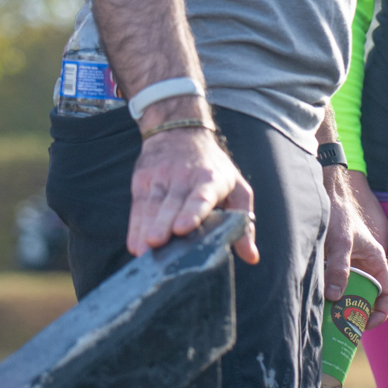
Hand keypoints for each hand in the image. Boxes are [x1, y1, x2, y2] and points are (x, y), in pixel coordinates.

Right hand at [128, 124, 257, 262]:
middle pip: (172, 204)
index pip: (202, 196)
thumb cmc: (214, 168)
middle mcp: (185, 176)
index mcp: (211, 179)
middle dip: (163, 224)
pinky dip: (135, 225)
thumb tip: (251, 257)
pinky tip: (135, 244)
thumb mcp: (237, 188)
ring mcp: (161, 176)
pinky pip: (138, 205)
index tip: (183, 228)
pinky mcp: (143, 178)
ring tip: (143, 251)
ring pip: (153, 205)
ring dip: (146, 227)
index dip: (192, 211)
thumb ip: (244, 223)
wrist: (180, 130)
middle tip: (156, 244)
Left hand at [321, 167, 387, 326]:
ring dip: (342, 304)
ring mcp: (352, 265)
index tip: (366, 323)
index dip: (382, 311)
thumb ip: (338, 268)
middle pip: (368, 296)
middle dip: (358, 312)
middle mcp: (366, 265)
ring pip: (351, 291)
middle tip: (342, 326)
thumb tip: (335, 297)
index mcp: (376, 260)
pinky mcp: (336, 263)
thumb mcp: (339, 242)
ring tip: (328, 317)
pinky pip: (337, 283)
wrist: (325, 197)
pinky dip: (331, 294)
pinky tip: (318, 300)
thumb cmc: (339, 215)